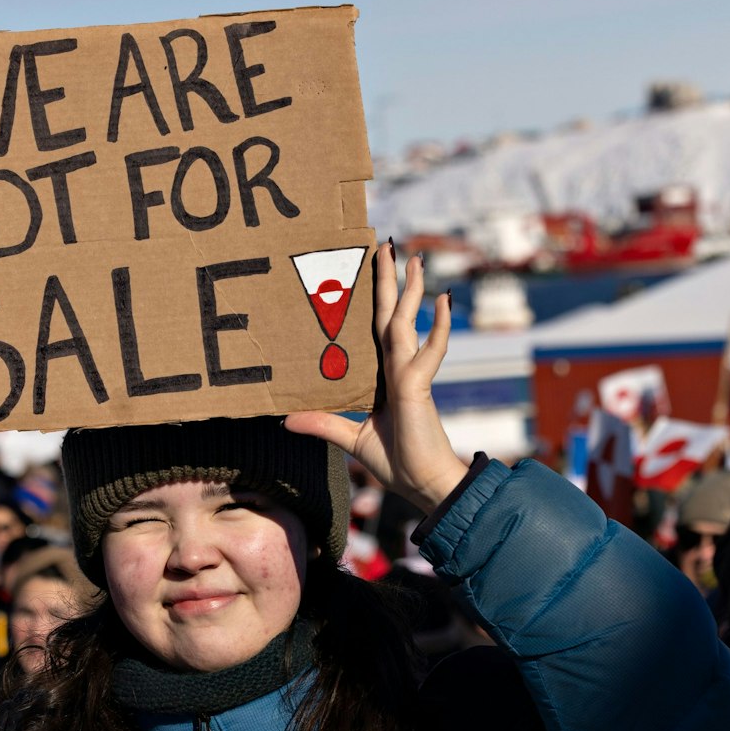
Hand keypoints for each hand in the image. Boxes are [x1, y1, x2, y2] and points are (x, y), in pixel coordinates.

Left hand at [286, 242, 468, 514]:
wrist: (422, 485)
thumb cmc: (396, 462)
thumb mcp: (350, 438)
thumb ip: (323, 423)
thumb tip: (286, 417)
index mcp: (384, 376)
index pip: (376, 329)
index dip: (374, 299)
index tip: (369, 269)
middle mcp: (397, 368)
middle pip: (391, 315)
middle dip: (390, 281)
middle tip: (387, 245)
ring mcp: (409, 374)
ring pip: (406, 323)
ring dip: (410, 290)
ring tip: (413, 259)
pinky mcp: (418, 386)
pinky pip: (430, 351)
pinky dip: (438, 327)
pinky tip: (443, 300)